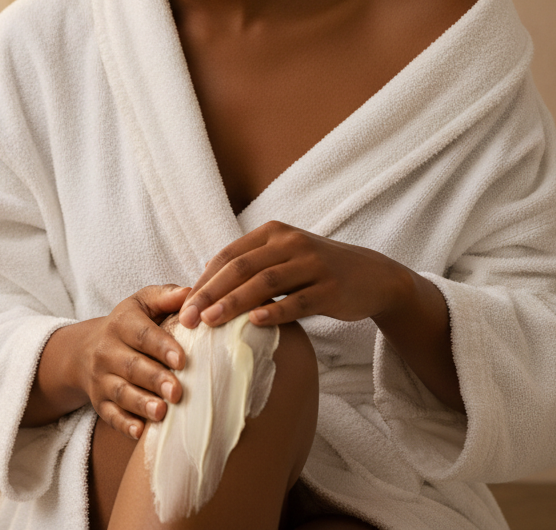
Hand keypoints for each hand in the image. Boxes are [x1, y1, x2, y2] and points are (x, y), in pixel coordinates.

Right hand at [80, 284, 189, 438]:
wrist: (85, 350)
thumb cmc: (128, 325)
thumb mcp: (141, 304)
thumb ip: (166, 297)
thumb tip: (194, 293)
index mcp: (121, 323)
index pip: (140, 334)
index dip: (161, 346)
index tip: (182, 359)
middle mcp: (107, 351)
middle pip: (131, 366)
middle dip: (154, 379)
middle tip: (177, 391)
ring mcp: (101, 379)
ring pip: (120, 392)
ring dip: (141, 403)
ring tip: (162, 412)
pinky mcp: (99, 403)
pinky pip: (109, 415)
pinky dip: (124, 424)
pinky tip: (140, 431)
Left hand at [178, 221, 408, 328]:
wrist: (373, 276)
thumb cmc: (317, 270)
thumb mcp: (283, 257)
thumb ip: (249, 264)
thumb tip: (204, 279)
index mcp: (273, 233)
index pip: (229, 255)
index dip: (203, 280)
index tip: (181, 304)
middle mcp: (291, 243)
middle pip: (241, 268)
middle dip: (210, 293)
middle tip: (187, 317)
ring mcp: (313, 264)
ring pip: (266, 283)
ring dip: (234, 303)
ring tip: (210, 321)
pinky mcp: (332, 288)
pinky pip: (299, 301)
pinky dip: (276, 311)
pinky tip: (255, 323)